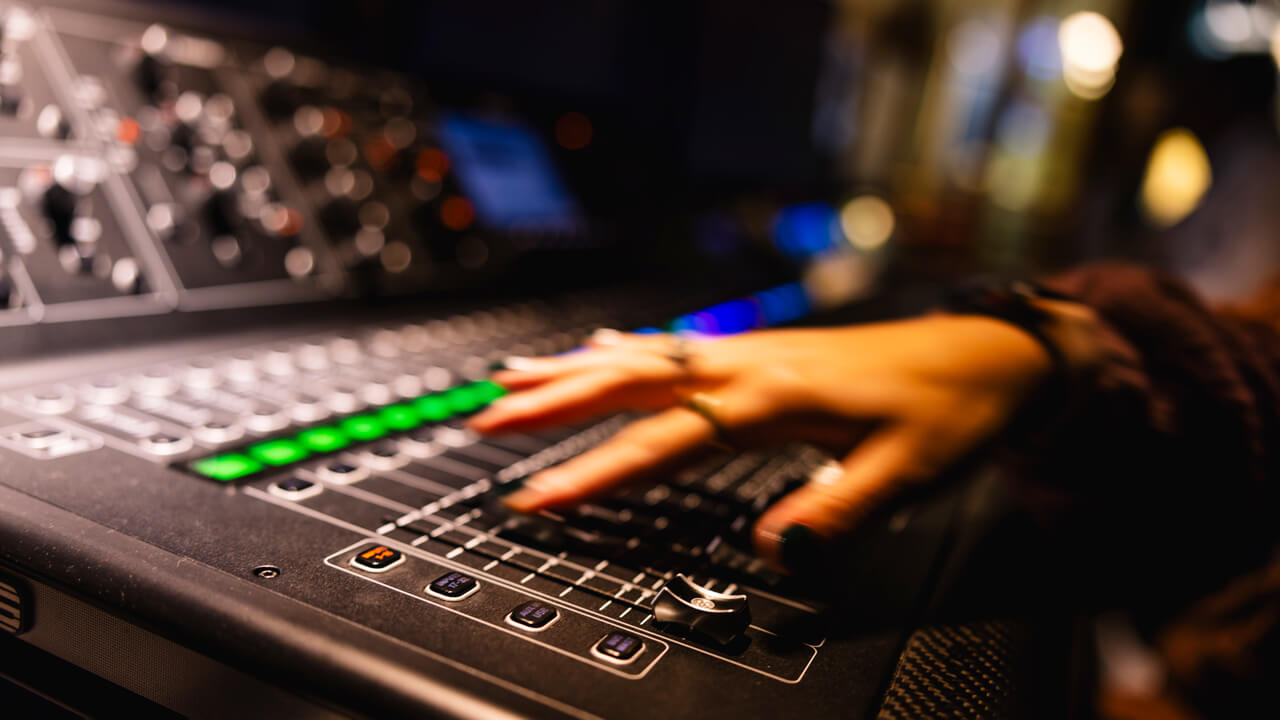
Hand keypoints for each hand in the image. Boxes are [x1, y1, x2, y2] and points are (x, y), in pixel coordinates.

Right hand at [470, 311, 1087, 570]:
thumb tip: (771, 552)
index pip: (660, 441)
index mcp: (770, 399)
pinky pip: (671, 348)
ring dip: (570, 369)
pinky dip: (623, 350)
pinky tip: (597, 346)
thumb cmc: (949, 410)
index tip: (536, 497)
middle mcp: (745, 366)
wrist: (986, 353)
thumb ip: (835, 512)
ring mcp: (748, 353)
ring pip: (639, 357)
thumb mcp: (908, 473)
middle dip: (550, 404)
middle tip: (484, 420)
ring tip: (509, 378)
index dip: (593, 473)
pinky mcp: (759, 353)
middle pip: (627, 382)